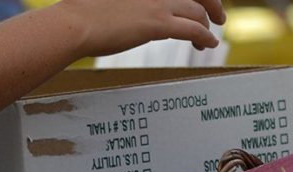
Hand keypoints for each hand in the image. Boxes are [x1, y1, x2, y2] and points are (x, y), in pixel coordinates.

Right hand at [53, 0, 225, 56]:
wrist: (73, 23)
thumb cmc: (88, 9)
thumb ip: (142, 0)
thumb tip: (155, 7)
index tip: (205, 2)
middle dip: (213, 4)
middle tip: (219, 18)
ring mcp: (158, 1)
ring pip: (198, 12)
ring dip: (206, 27)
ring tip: (206, 39)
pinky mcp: (158, 22)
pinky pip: (195, 30)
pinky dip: (206, 38)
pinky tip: (207, 45)